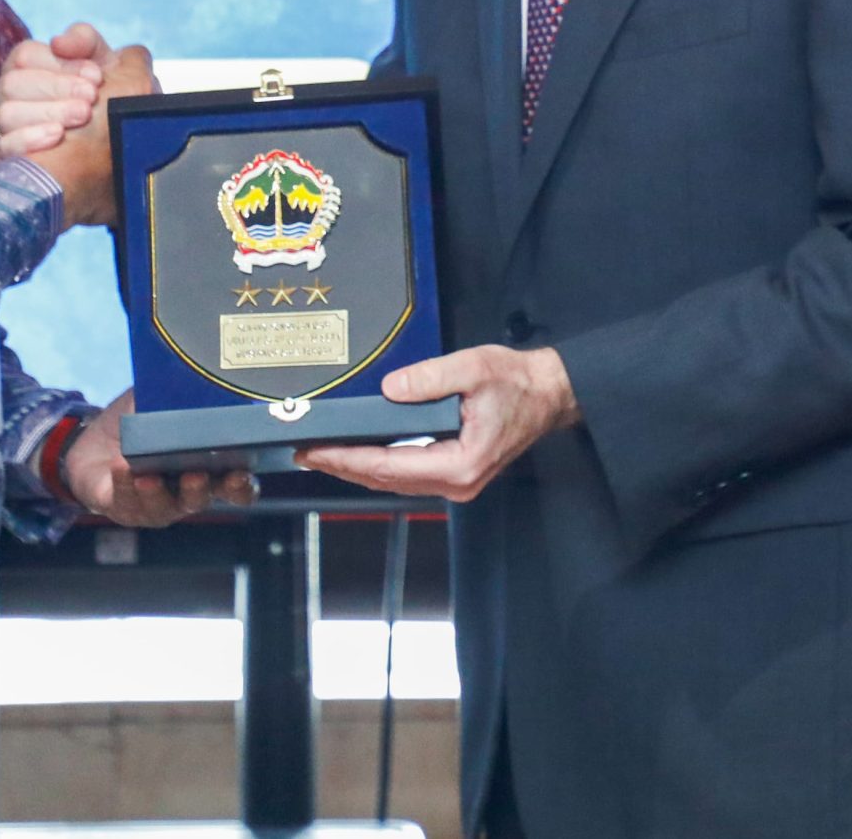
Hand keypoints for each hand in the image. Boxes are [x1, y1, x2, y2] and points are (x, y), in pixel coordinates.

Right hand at [0, 23, 110, 158]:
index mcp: (27, 68)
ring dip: (47, 113)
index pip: (25, 57)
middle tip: (91, 98)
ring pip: (5, 115)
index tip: (96, 77)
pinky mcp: (5, 160)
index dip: (61, 65)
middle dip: (55, 88)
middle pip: (12, 84)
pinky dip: (28, 140)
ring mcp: (3, 129)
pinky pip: (2, 149)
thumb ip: (84, 40)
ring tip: (82, 117)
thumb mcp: (105, 63)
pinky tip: (57, 136)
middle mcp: (10, 97)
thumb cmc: (107, 97)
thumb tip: (58, 42)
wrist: (117, 146)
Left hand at [62, 390, 256, 526]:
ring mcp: (157, 505)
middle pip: (203, 500)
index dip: (243, 486)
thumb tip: (195, 372)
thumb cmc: (138, 422)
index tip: (241, 473)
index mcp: (207, 468)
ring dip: (158, 493)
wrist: (94, 442)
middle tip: (195, 474)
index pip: (235, 486)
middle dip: (201, 490)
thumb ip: (178, 394)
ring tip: (149, 476)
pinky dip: (125, 485)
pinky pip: (127, 503)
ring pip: (164, 507)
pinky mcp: (125, 508)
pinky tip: (121, 468)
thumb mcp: (159, 401)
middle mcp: (186, 493)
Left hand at [295, 344, 578, 502]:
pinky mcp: (453, 472)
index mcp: (461, 464)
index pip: (390, 466)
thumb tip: (391, 389)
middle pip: (386, 480)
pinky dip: (377, 465)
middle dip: (342, 467)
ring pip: (394, 481)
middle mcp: (456, 482)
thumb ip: (430, 379)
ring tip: (321, 454)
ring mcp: (456, 481)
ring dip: (357, 469)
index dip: (347, 460)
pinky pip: (406, 473)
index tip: (315, 452)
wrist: (547, 393)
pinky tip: (357, 453)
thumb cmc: (517, 383)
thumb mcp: (474, 368)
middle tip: (304, 452)